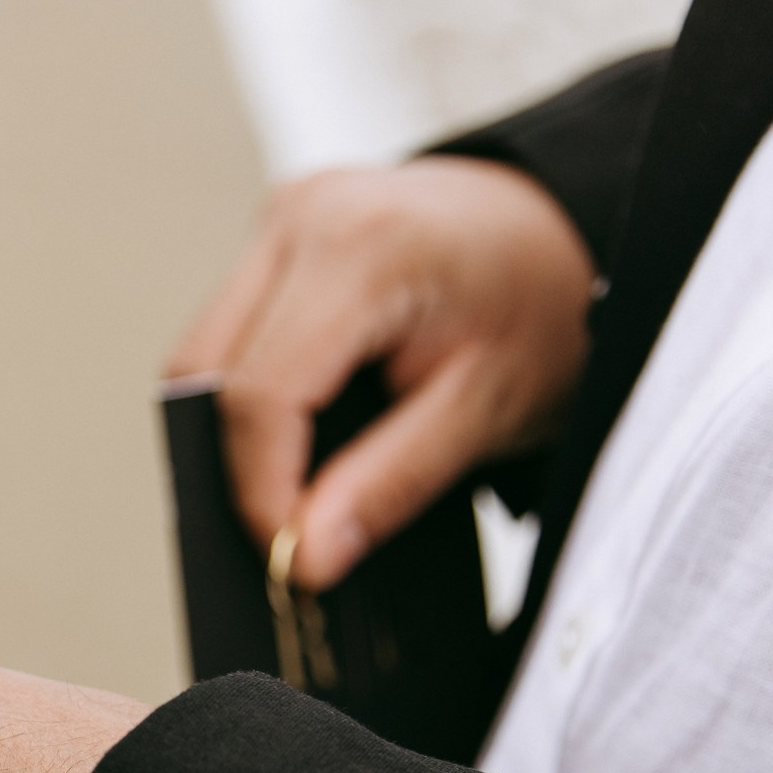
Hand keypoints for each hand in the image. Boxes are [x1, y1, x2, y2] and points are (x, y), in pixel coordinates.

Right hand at [166, 157, 594, 590]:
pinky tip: (304, 421)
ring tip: (302, 474)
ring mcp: (284, 216)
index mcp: (364, 248)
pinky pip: (227, 328)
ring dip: (236, 425)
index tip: (289, 557)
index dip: (261, 489)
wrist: (569, 229)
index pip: (262, 392)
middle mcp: (306, 216)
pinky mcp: (278, 232)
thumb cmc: (546, 306)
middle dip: (235, 460)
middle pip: (206, 369)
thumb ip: (389, 483)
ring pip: (202, 352)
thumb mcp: (488, 409)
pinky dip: (250, 388)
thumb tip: (302, 554)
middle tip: (291, 528)